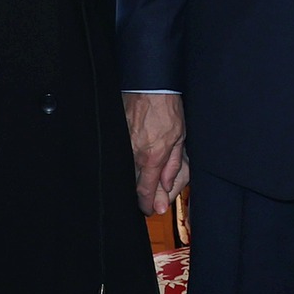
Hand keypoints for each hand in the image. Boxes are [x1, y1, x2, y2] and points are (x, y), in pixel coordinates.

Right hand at [125, 92, 188, 215]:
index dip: (147, 204)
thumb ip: (172, 165)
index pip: (145, 192)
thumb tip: (166, 188)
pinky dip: (125, 164)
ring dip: (132, 180)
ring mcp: (122, 145)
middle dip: (140, 195)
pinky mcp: (114, 135)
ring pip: (124, 172)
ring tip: (142, 178)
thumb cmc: (167, 108)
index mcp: (152, 157)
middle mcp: (134, 154)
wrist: (149, 85)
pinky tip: (131, 162)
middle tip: (148, 197)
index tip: (151, 209)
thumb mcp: (179, 138)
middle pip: (132, 186)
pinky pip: (118, 157)